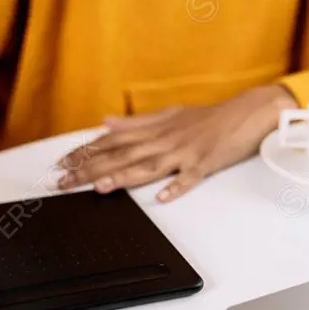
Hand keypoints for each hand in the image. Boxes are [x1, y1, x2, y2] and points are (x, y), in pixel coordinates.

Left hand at [56, 85, 297, 201]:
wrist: (247, 112)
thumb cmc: (208, 118)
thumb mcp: (168, 114)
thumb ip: (135, 122)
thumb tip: (105, 122)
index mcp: (154, 129)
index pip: (111, 141)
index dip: (84, 152)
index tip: (61, 163)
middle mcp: (164, 139)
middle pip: (122, 155)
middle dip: (91, 169)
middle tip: (65, 181)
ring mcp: (184, 152)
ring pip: (149, 165)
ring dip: (124, 177)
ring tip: (101, 187)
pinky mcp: (205, 163)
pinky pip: (190, 177)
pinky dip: (176, 187)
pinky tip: (162, 197)